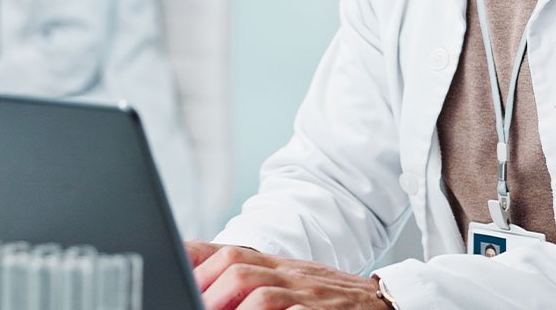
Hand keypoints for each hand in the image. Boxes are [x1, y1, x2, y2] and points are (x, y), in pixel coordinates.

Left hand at [186, 242, 391, 309]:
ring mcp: (307, 295)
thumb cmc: (329, 300)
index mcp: (276, 265)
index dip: (195, 259)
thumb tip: (203, 281)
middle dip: (207, 286)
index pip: (228, 251)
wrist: (384, 304)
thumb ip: (252, 279)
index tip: (170, 267)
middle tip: (188, 302)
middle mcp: (289, 274)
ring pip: (260, 292)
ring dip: (231, 307)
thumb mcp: (290, 281)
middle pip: (238, 265)